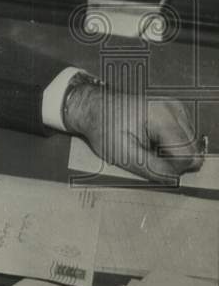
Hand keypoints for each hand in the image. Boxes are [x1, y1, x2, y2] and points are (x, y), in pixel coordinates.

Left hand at [63, 77, 204, 181]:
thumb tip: (175, 178)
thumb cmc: (102, 126)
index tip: (152, 165)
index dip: (172, 168)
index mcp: (162, 117)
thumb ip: (153, 169)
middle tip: (145, 154)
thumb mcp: (123, 155)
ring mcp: (175, 108)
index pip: (187, 155)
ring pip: (189, 144)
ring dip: (170, 152)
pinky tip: (150, 139)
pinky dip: (169, 143)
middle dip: (172, 160)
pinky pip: (183, 136)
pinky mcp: (173, 111)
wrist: (93, 107)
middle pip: (192, 150)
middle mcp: (172, 108)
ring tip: (145, 144)